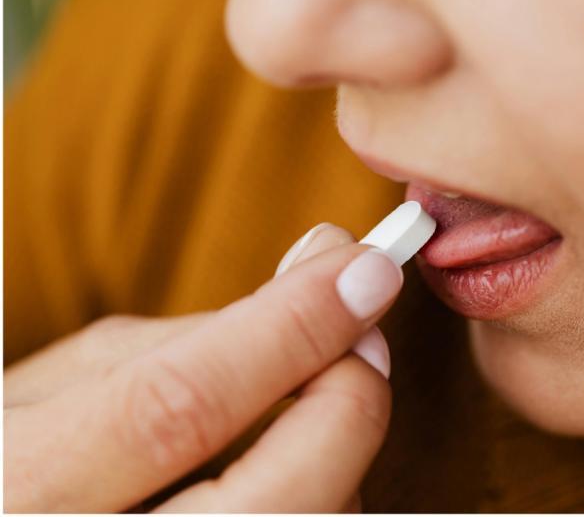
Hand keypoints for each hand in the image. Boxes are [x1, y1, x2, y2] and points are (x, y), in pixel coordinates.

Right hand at [4, 224, 399, 511]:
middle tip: (366, 338)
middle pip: (277, 503)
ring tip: (302, 410)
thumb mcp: (72, 381)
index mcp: (22, 489)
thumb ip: (196, 334)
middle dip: (346, 405)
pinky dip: (322, 497)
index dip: (290, 331)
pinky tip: (287, 470)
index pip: (180, 407)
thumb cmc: (25, 456)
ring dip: (336, 457)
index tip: (364, 273)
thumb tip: (319, 272)